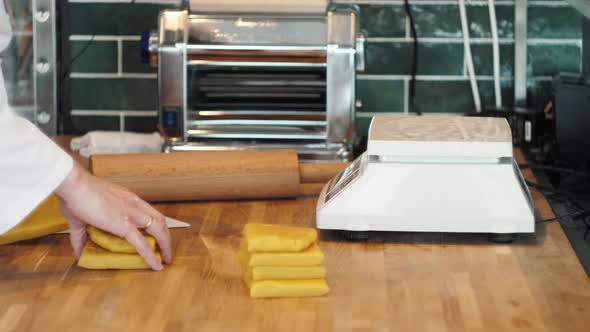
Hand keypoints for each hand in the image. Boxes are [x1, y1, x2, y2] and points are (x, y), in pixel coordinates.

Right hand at [55, 162, 171, 270]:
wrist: (73, 185)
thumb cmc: (75, 195)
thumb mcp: (80, 217)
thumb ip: (81, 235)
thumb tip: (78, 252)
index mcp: (126, 199)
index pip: (148, 212)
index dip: (156, 225)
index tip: (158, 236)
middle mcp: (134, 204)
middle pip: (160, 220)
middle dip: (166, 237)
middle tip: (166, 250)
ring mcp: (131, 214)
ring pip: (159, 230)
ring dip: (165, 246)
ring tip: (166, 259)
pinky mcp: (124, 225)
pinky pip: (142, 244)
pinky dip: (151, 256)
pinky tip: (156, 266)